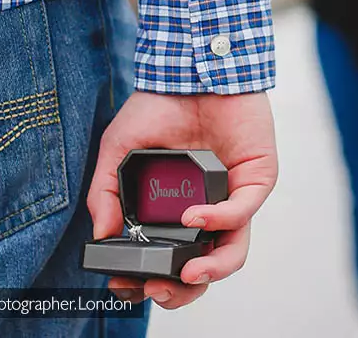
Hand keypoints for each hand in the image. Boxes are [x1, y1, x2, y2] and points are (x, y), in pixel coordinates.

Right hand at [87, 91, 277, 309]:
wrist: (189, 67)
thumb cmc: (160, 104)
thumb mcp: (120, 148)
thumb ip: (106, 191)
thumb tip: (101, 235)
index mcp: (176, 206)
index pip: (171, 257)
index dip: (153, 279)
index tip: (129, 286)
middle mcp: (207, 207)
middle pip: (205, 266)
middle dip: (183, 290)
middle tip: (159, 289)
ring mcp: (233, 194)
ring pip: (233, 251)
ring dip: (211, 270)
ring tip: (184, 274)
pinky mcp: (256, 178)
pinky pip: (244, 211)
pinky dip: (220, 220)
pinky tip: (195, 216)